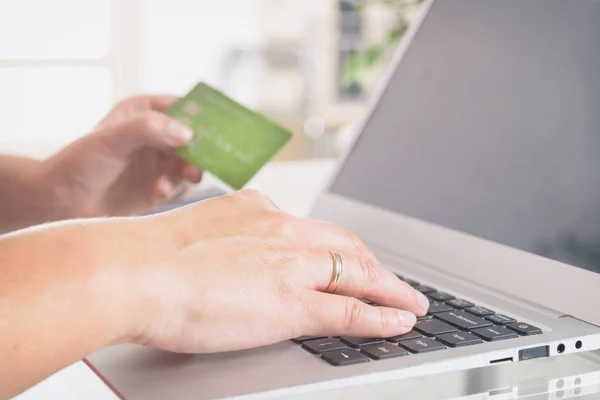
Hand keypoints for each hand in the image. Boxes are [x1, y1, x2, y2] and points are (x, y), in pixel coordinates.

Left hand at [42, 95, 202, 218]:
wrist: (62, 202)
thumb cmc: (79, 162)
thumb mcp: (111, 139)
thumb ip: (148, 129)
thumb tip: (186, 132)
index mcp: (145, 112)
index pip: (183, 107)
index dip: (202, 116)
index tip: (218, 129)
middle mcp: (156, 135)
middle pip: (195, 138)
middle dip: (201, 150)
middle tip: (201, 163)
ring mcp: (159, 162)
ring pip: (191, 163)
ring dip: (187, 172)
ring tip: (176, 180)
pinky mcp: (159, 186)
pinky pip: (181, 186)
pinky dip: (175, 188)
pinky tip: (158, 192)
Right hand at [123, 190, 429, 353]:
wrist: (134, 270)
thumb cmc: (148, 256)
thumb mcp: (196, 231)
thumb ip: (224, 236)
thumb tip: (229, 250)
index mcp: (257, 212)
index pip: (313, 229)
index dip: (338, 245)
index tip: (348, 254)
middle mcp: (283, 231)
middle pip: (347, 245)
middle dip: (374, 263)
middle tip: (392, 278)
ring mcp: (293, 265)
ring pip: (359, 273)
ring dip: (390, 288)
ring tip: (410, 302)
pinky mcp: (293, 302)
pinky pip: (352, 310)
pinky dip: (382, 316)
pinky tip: (400, 322)